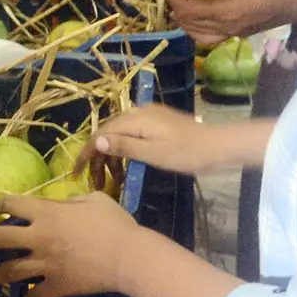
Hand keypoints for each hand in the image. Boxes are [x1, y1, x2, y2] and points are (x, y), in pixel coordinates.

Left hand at [0, 192, 138, 296]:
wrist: (127, 257)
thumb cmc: (114, 223)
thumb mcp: (94, 201)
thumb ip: (74, 202)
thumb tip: (68, 204)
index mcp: (45, 213)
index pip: (12, 205)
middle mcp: (37, 238)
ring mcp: (44, 264)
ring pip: (7, 271)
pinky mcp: (56, 286)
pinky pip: (36, 295)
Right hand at [86, 103, 226, 178]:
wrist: (219, 146)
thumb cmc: (187, 153)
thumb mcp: (153, 154)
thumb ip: (124, 146)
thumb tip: (97, 142)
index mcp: (134, 119)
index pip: (100, 134)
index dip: (86, 153)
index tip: (76, 173)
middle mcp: (138, 113)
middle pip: (108, 133)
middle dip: (98, 158)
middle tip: (96, 183)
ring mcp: (149, 117)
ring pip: (120, 135)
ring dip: (112, 157)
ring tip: (112, 180)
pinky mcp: (158, 124)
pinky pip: (132, 135)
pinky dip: (125, 151)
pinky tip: (127, 167)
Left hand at [164, 0, 296, 47]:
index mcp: (230, 13)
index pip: (188, 9)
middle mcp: (229, 27)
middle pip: (189, 22)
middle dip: (175, 4)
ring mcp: (235, 31)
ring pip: (197, 32)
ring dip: (185, 16)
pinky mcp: (242, 30)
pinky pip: (210, 35)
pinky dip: (198, 25)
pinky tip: (202, 8)